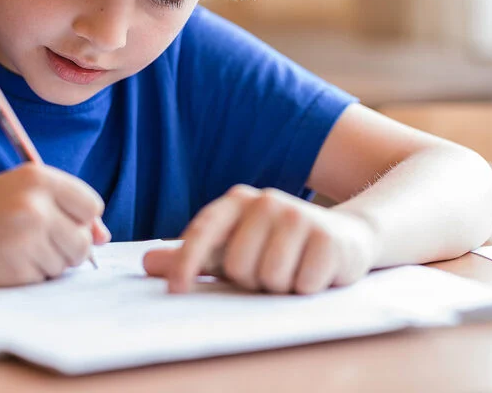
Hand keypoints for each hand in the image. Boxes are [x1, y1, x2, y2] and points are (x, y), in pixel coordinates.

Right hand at [0, 163, 110, 285]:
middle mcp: (36, 205)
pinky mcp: (15, 268)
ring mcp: (26, 238)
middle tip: (38, 240)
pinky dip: (30, 275)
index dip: (81, 220)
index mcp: (40, 178)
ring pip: (66, 264)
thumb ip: (67, 208)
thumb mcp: (25, 192)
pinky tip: (6, 260)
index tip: (63, 221)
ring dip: (48, 262)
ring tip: (17, 247)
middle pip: (83, 242)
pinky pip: (43, 279)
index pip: (92, 206)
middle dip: (68, 247)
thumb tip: (102, 237)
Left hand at [143, 185, 378, 294]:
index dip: (186, 262)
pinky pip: (301, 285)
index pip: (204, 230)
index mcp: (238, 200)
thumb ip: (192, 256)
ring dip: (279, 286)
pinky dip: (306, 288)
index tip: (175, 291)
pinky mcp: (328, 239)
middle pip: (238, 266)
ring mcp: (300, 216)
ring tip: (292, 270)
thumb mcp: (233, 248)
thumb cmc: (277, 245)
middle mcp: (267, 201)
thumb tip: (146, 263)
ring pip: (269, 278)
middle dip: (251, 280)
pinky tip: (315, 271)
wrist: (345, 236)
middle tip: (268, 268)